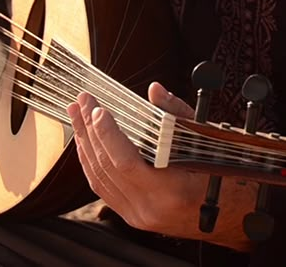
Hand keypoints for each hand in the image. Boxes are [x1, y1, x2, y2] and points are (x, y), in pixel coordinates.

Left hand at [67, 82, 255, 250]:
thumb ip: (176, 114)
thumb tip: (154, 90)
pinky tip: (85, 142)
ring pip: (98, 177)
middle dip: (89, 129)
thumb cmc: (222, 177)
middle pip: (107, 166)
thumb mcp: (205, 142)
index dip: (107, 134)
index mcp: (173, 191)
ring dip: (84, 143)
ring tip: (76, 115)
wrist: (231, 215)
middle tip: (82, 102)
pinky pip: (102, 188)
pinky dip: (91, 162)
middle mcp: (151, 208)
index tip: (96, 108)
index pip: (127, 162)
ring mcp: (139, 216)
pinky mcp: (132, 216)